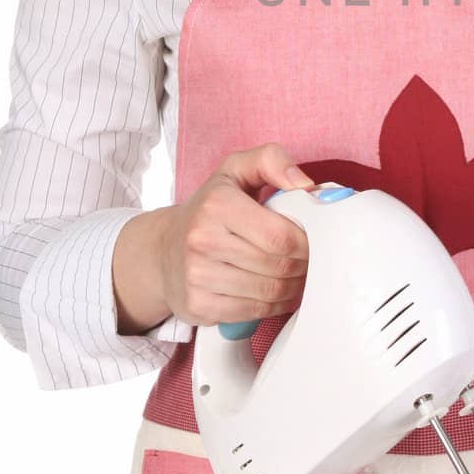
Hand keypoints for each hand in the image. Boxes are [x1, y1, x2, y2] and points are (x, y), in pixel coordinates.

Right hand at [157, 144, 314, 326]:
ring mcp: (197, 276)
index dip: (306, 242)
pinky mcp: (198, 305)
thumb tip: (303, 184)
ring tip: (295, 275)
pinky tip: (276, 293)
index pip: (281, 235)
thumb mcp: (235, 170)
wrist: (162, 250)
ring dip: (292, 287)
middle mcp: (203, 240)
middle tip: (308, 260)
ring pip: (270, 291)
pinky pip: (254, 312)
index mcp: (217, 204)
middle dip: (303, 265)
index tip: (311, 240)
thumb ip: (271, 160)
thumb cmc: (209, 208)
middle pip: (278, 265)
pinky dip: (274, 306)